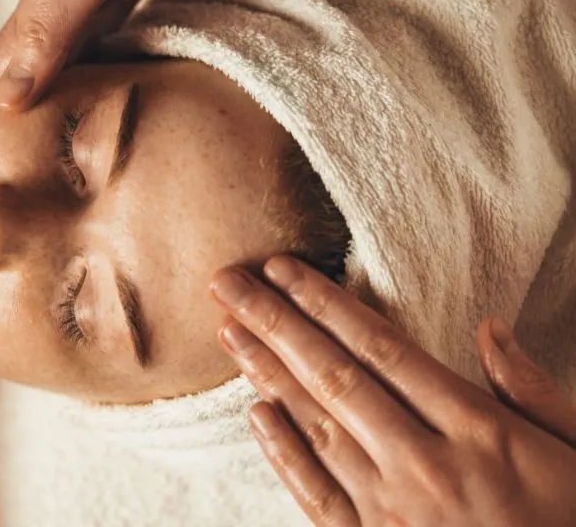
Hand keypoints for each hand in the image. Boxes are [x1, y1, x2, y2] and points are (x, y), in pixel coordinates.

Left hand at [210, 257, 575, 525]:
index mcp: (479, 430)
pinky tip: (255, 414)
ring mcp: (394, 511)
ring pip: (316, 426)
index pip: (383, 347)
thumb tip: (490, 328)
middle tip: (228, 284)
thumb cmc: (572, 523)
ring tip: (229, 332)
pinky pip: (316, 496)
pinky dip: (283, 453)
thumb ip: (531, 390)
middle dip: (274, 323)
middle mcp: (427, 463)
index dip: (326, 302)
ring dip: (267, 374)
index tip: (284, 270)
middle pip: (334, 375)